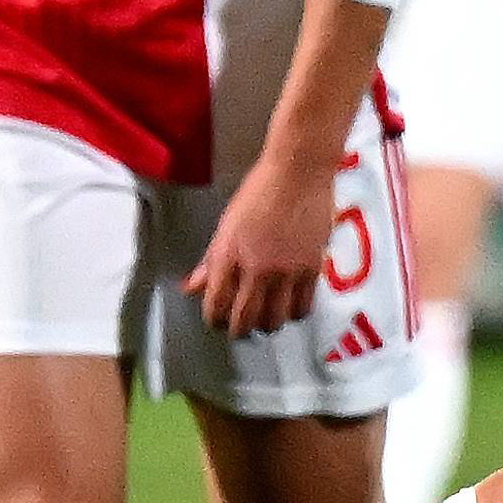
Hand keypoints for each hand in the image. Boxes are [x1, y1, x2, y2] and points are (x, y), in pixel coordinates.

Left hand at [183, 152, 340, 338]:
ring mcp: (286, 271)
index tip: (217, 320)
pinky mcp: (311, 269)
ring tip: (266, 318)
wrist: (298, 171)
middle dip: (238, 330)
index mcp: (229, 255)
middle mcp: (256, 268)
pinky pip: (303, 307)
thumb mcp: (226, 225)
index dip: (214, 320)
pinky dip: (294, 314)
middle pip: (245, 320)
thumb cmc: (258, 191)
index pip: (216, 305)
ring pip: (275, 320)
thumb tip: (190, 287)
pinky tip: (289, 307)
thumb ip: (210, 261)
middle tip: (239, 328)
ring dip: (267, 325)